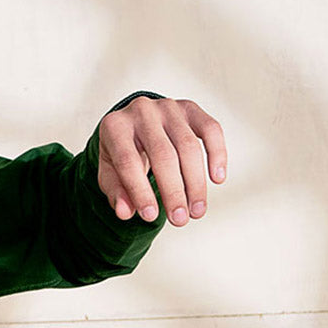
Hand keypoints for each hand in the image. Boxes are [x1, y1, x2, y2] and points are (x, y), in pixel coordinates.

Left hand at [97, 96, 226, 225]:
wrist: (133, 122)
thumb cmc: (121, 152)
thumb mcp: (109, 173)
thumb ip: (116, 193)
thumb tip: (126, 213)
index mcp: (115, 127)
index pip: (128, 161)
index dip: (140, 191)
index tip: (151, 217)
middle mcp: (142, 111)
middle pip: (163, 154)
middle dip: (173, 191)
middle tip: (180, 220)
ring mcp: (168, 107)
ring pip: (188, 146)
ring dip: (196, 183)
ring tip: (196, 211)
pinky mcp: (190, 109)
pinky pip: (210, 129)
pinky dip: (217, 154)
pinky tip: (218, 178)